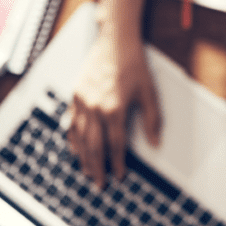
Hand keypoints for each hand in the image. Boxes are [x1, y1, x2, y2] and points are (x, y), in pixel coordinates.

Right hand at [68, 27, 161, 187]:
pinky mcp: (75, 95)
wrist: (114, 41)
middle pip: (94, 145)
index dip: (118, 162)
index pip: (116, 144)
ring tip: (88, 173)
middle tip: (100, 184)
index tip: (120, 176)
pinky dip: (72, 140)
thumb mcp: (149, 92)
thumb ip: (152, 119)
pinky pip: (70, 123)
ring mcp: (82, 101)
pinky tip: (75, 150)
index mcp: (115, 108)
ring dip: (83, 158)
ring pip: (79, 137)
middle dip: (97, 167)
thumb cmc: (134, 65)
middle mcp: (95, 107)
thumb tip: (155, 143)